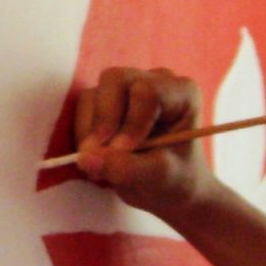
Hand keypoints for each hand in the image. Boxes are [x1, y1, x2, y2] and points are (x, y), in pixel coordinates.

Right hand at [74, 66, 214, 217]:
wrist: (166, 186)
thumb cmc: (175, 180)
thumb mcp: (159, 179)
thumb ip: (126, 169)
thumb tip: (85, 158)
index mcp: (182, 94)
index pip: (148, 92)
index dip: (130, 121)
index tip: (121, 151)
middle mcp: (154, 81)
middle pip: (115, 80)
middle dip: (103, 119)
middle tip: (95, 153)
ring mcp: (128, 87)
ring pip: (93, 94)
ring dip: (89, 131)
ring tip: (100, 164)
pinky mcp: (106, 98)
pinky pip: (84, 106)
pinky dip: (83, 133)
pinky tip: (97, 156)